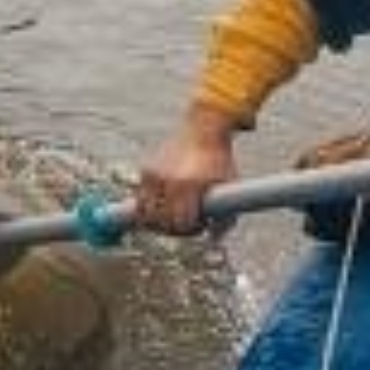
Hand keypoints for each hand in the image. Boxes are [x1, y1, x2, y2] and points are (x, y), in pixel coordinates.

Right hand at [133, 101, 241, 234]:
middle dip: (173, 228)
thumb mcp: (228, 186)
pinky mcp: (147, 170)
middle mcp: (170, 181)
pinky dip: (147, 207)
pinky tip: (160, 206)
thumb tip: (213, 240)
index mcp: (191, 186)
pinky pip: (140, 199)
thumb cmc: (219, 160)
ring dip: (156, 221)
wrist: (204, 129)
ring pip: (146, 213)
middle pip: (163, 222)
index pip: (182, 224)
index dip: (190, 230)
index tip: (198, 225)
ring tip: (169, 216)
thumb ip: (225, 216)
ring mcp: (156, 175)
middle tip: (183, 223)